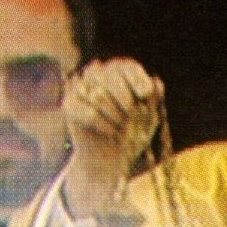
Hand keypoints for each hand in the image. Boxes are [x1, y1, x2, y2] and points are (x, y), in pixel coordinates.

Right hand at [62, 59, 165, 216]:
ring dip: (116, 115)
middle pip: (110, 76)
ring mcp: (81, 88)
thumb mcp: (150, 119)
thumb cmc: (133, 135)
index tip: (145, 94)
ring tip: (122, 128)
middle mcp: (98, 75)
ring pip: (99, 94)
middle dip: (126, 99)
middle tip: (131, 116)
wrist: (109, 159)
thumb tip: (157, 82)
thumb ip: (155, 100)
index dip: (137, 79)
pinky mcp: (69, 104)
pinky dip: (104, 125)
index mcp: (119, 74)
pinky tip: (111, 133)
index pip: (127, 67)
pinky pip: (89, 112)